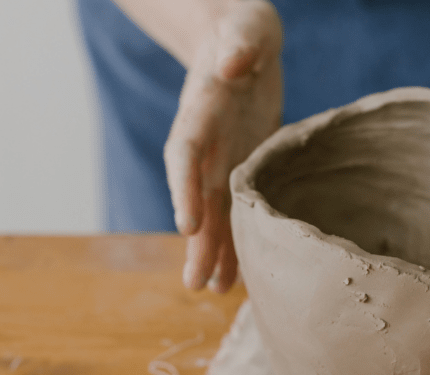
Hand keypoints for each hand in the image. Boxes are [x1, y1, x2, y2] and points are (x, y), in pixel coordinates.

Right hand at [163, 0, 282, 292]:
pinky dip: (239, 236)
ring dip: (215, 250)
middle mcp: (206, 141)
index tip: (186, 225)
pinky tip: (242, 270)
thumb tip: (233, 64)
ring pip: (215, 210)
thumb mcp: (246, 28)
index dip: (182, 189)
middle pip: (196, 195)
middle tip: (196, 284)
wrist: (241, 38)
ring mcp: (223, 155)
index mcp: (202, 108)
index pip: (185, 152)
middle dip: (197, 240)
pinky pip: (238, 206)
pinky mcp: (243, 163)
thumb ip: (240, 44)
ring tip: (216, 290)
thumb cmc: (244, 29)